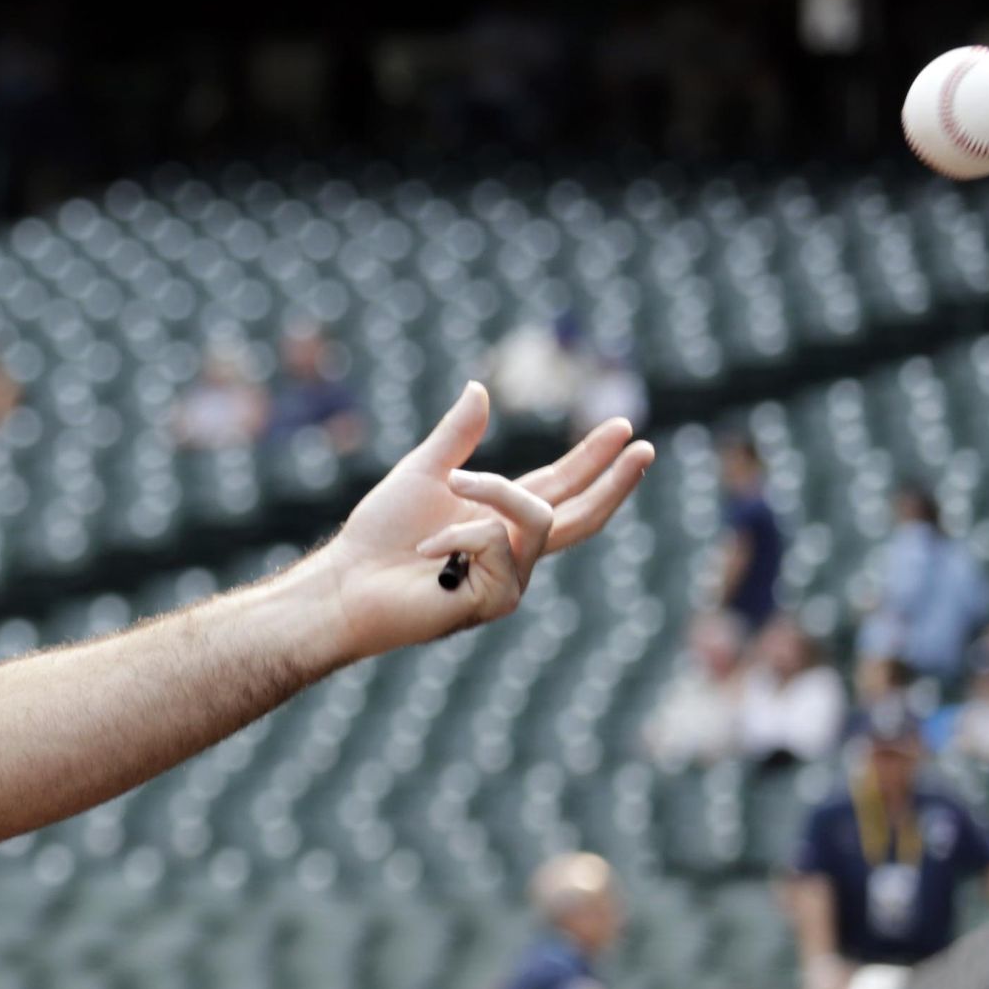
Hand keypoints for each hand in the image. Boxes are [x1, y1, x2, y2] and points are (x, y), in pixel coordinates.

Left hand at [322, 382, 653, 659]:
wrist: (347, 581)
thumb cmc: (379, 535)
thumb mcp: (423, 472)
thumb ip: (457, 437)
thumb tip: (479, 389)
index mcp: (500, 519)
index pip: (558, 487)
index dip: (590, 460)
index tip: (622, 430)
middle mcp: (514, 551)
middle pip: (581, 514)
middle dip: (613, 480)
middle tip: (641, 447)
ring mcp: (511, 579)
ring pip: (536, 516)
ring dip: (492, 492)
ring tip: (448, 488)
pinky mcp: (498, 599)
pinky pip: (497, 542)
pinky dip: (459, 536)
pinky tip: (428, 552)